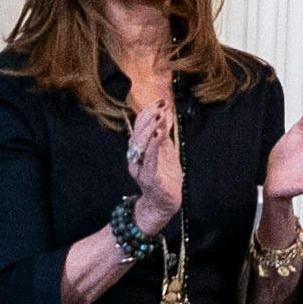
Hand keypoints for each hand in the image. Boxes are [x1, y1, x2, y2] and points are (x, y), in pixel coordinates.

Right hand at [127, 93, 183, 218]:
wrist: (165, 202)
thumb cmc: (165, 175)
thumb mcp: (166, 150)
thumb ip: (163, 133)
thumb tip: (166, 112)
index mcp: (138, 149)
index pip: (139, 126)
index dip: (148, 112)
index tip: (160, 101)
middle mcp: (135, 157)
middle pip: (137, 133)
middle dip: (149, 117)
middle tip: (161, 106)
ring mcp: (140, 168)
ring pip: (140, 145)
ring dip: (150, 129)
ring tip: (160, 117)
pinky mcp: (148, 178)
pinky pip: (149, 160)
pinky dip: (153, 147)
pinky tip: (159, 136)